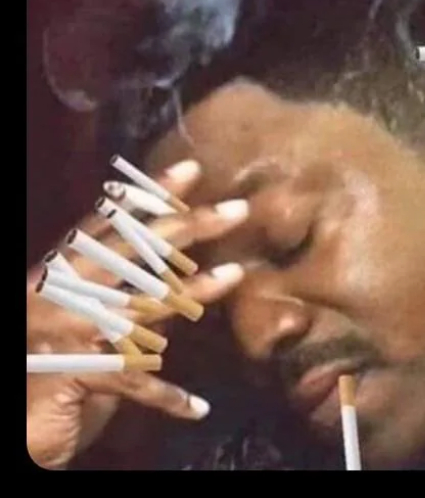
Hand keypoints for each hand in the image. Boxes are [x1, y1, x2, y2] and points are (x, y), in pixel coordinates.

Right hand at [27, 159, 246, 469]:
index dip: (151, 194)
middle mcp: (65, 292)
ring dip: (196, 292)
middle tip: (237, 210)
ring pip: (147, 303)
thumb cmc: (37, 356)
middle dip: (189, 226)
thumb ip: (107, 286)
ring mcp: (71, 331)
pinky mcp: (78, 376)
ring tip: (236, 273)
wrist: (6, 419)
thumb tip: (166, 265)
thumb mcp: (68, 310)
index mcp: (61, 271)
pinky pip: (134, 384)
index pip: (112, 221)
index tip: (190, 171)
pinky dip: (166, 397)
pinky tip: (198, 408)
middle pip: (137, 249)